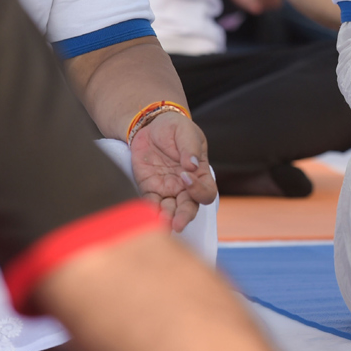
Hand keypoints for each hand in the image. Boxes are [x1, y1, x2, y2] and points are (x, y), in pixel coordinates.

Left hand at [130, 113, 216, 232]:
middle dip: (183, 217)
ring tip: (159, 224)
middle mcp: (185, 186)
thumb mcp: (185, 131)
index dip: (199, 189)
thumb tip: (191, 165)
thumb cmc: (175, 128)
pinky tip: (144, 217)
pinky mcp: (149, 189)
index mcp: (200, 173)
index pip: (206, 191)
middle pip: (189, 208)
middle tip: (177, 224)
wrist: (151, 126)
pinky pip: (150, 204)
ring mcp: (167, 190)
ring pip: (169, 211)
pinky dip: (148, 212)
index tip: (186, 176)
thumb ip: (189, 147)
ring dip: (165, 220)